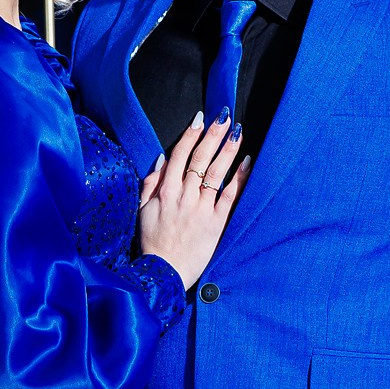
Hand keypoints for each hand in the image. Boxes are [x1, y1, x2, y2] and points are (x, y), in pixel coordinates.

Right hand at [137, 110, 252, 293]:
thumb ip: (150, 183)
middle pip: (201, 158)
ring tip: (238, 131)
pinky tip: (247, 162)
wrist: (164, 273)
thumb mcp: (142, 210)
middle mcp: (184, 196)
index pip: (179, 155)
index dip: (190, 134)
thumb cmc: (152, 242)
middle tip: (225, 115)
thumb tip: (161, 158)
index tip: (200, 118)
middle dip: (213, 134)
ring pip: (217, 172)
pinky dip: (239, 178)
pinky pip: (230, 196)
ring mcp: (201, 209)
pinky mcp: (216, 223)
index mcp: (165, 191)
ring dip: (228, 150)